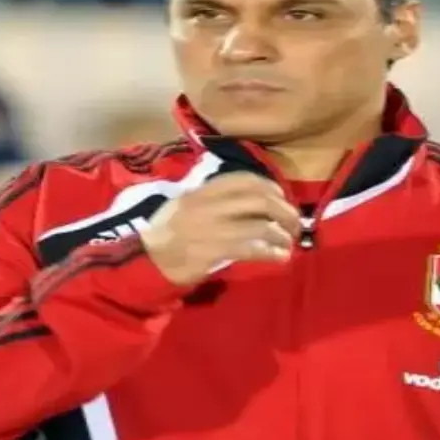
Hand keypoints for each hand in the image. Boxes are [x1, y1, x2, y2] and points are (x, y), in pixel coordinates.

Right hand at [140, 172, 301, 286]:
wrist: (145, 259)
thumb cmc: (168, 233)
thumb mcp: (185, 204)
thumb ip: (213, 199)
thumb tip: (248, 202)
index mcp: (203, 190)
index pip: (245, 179)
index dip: (271, 186)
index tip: (281, 197)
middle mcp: (210, 205)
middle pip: (260, 199)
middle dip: (284, 210)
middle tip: (293, 224)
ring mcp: (212, 228)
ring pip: (260, 225)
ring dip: (281, 234)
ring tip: (288, 243)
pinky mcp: (214, 251)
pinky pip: (252, 249)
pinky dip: (271, 252)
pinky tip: (280, 257)